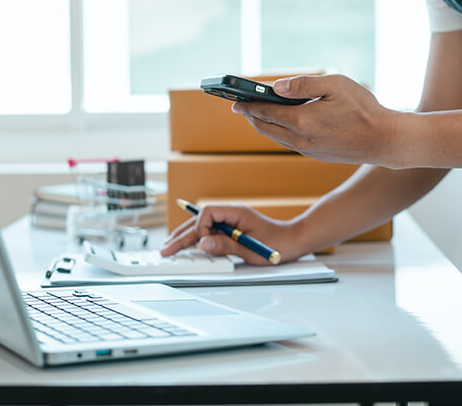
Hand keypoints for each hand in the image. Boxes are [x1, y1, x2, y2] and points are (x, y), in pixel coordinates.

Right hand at [160, 204, 304, 264]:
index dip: (200, 227)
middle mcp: (231, 215)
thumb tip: (202, 244)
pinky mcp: (232, 231)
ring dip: (186, 236)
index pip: (208, 213)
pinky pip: (210, 232)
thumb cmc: (279, 244)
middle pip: (200, 220)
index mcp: (236, 213)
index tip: (201, 244)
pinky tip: (186, 245)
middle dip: (182, 234)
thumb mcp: (251, 248)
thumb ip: (226, 246)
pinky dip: (197, 239)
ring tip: (169, 246)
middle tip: (166, 248)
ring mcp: (231, 222)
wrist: (295, 241)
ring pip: (202, 226)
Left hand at [232, 74, 397, 165]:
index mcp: (303, 120)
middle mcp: (301, 139)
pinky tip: (281, 125)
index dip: (247, 106)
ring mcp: (308, 150)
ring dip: (264, 126)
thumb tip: (276, 87)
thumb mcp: (335, 85)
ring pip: (276, 138)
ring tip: (257, 115)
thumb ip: (304, 84)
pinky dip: (278, 133)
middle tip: (240, 107)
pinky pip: (289, 144)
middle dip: (251, 117)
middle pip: (266, 128)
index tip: (234, 101)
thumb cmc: (364, 109)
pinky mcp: (316, 155)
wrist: (385, 141)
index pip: (265, 112)